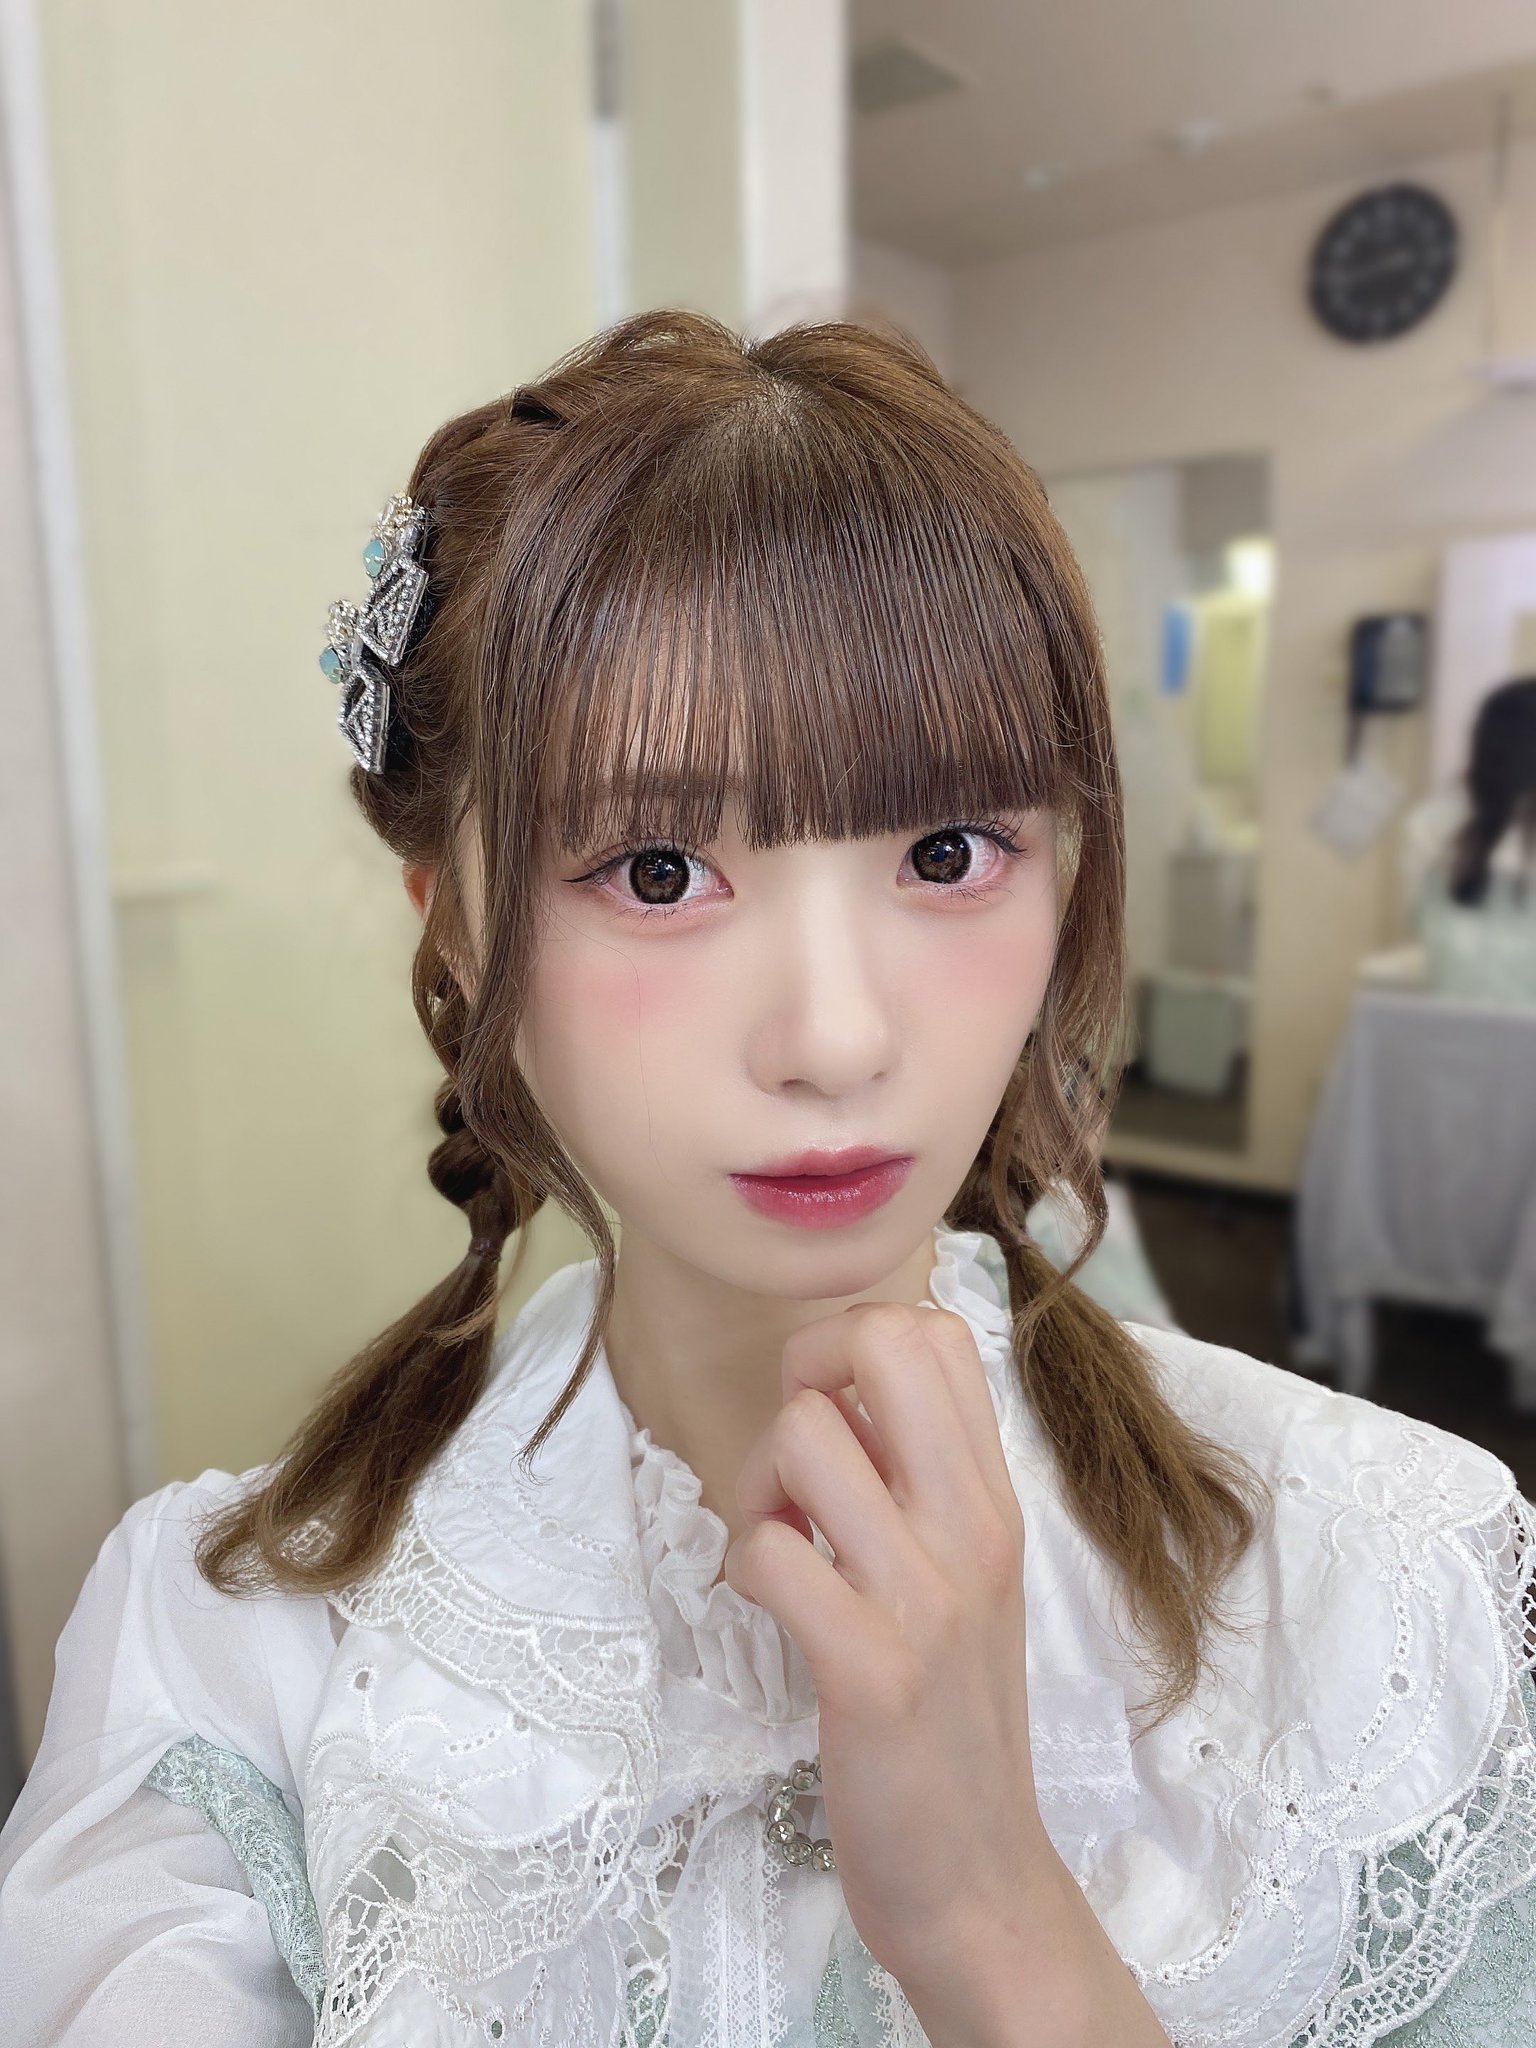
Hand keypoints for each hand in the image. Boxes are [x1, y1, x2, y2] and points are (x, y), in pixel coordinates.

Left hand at [722, 1301, 1122, 2040]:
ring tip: (782, 1549)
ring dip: (759, 1486)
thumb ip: (919, 1485)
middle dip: (806, 1371)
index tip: (833, 1415)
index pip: (937, 1335)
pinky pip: (768, 1553)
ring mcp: (925, 1596)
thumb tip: (843, 1398)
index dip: (855, 1342)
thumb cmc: (953, 1723)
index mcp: (993, 1501)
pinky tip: (772, 1612)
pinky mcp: (869, 1667)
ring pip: (804, 1437)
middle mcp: (971, 1528)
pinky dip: (744, 1569)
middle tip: (797, 1462)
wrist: (980, 1882)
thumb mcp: (966, 1580)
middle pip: (881, 1345)